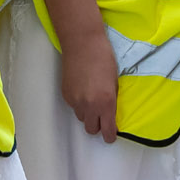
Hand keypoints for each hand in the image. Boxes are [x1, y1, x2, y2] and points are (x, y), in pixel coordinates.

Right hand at [58, 29, 120, 143]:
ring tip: (91, 99)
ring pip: (81, 118)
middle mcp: (89, 106)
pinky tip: (82, 89)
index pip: (107, 131)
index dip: (109, 136)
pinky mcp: (65, 94)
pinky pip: (73, 106)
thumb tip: (109, 112)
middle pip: (91, 129)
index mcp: (106, 103)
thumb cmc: (104, 58)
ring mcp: (75, 101)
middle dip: (97, 125)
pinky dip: (78, 103)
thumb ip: (111, 100)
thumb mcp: (114, 82)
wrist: (82, 43)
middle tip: (101, 116)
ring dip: (87, 114)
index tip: (110, 135)